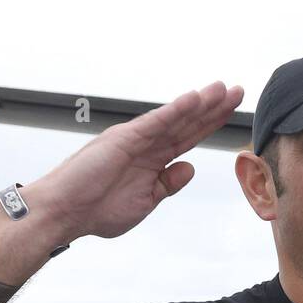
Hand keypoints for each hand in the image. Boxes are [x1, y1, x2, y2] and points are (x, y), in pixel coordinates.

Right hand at [26, 81, 244, 242]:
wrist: (65, 213)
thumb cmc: (97, 210)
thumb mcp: (145, 201)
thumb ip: (167, 184)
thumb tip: (189, 169)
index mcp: (152, 160)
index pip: (188, 138)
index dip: (210, 124)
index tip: (232, 112)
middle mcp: (146, 144)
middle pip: (187, 123)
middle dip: (213, 108)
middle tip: (237, 91)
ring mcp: (135, 139)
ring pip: (174, 118)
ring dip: (199, 103)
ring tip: (222, 89)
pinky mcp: (123, 139)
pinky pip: (154, 122)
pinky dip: (174, 111)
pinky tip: (194, 99)